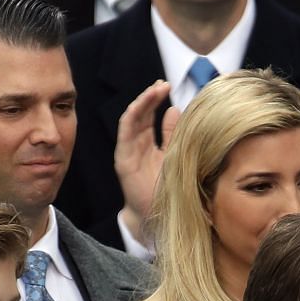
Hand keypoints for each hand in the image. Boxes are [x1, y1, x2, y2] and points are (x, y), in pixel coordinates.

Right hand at [113, 78, 177, 248]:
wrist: (157, 217)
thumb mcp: (174, 156)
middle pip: (142, 114)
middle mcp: (138, 145)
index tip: (169, 86)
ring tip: (154, 90)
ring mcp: (129, 151)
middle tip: (162, 83)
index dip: (158, 100)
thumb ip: (172, 135)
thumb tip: (175, 109)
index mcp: (150, 144)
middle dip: (151, 96)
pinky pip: (124, 134)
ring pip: (132, 120)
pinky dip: (130, 118)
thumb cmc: (166, 190)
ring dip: (142, 103)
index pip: (152, 116)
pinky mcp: (123, 159)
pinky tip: (138, 107)